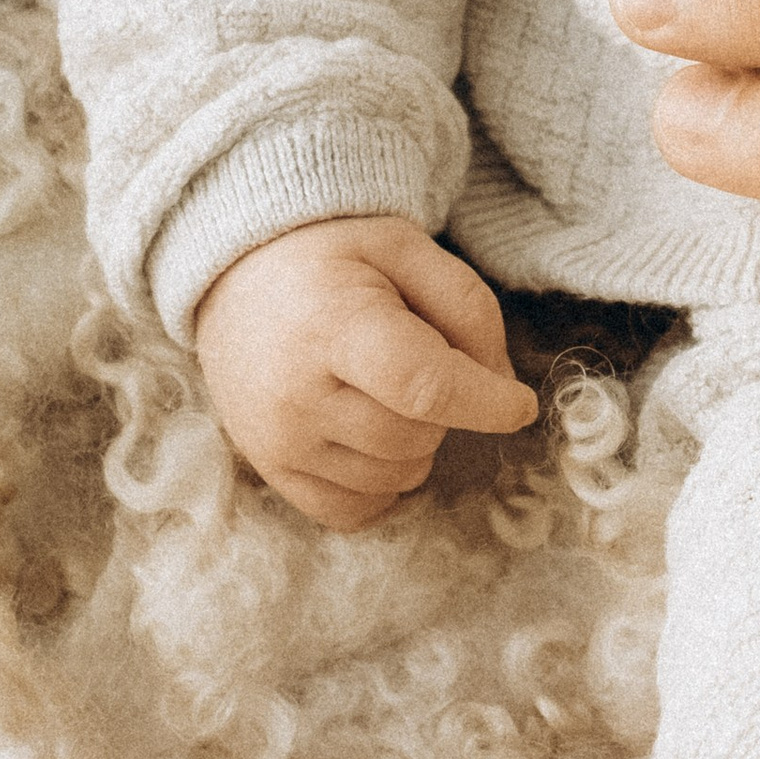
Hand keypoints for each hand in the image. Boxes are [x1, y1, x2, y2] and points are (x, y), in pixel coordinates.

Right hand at [193, 213, 538, 528]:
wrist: (239, 277)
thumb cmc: (332, 258)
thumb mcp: (406, 247)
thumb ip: (467, 309)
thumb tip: (502, 390)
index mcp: (333, 325)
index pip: (424, 386)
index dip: (485, 403)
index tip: (520, 405)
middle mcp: (296, 394)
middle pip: (416, 435)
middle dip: (444, 406)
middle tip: (415, 357)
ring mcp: (277, 442)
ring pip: (395, 477)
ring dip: (416, 442)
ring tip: (383, 387)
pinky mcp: (270, 472)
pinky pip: (356, 511)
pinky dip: (383, 483)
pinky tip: (372, 435)